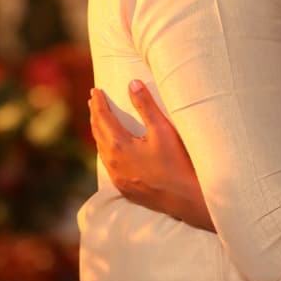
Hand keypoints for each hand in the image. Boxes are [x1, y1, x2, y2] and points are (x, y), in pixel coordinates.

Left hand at [88, 82, 213, 230]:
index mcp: (119, 145)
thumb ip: (146, 105)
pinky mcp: (125, 188)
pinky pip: (109, 165)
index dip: (99, 102)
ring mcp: (117, 177)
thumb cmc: (177, 162)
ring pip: (101, 151)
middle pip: (97, 133)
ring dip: (99, 133)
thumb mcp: (162, 129)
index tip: (96, 91)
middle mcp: (113, 162)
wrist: (186, 198)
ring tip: (100, 122)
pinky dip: (106, 151)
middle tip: (94, 102)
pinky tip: (111, 150)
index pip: (102, 117)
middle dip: (95, 115)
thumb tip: (132, 83)